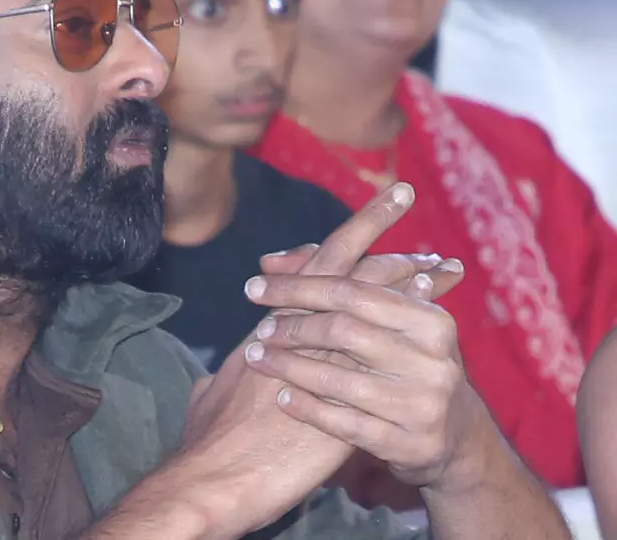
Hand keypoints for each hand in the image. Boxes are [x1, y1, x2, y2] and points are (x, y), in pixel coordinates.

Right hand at [148, 183, 423, 536]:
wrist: (216, 475)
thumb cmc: (211, 439)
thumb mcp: (214, 396)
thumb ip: (220, 380)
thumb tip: (216, 377)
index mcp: (268, 327)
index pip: (310, 269)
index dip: (343, 239)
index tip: (369, 218)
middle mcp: (298, 331)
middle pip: (345, 268)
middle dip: (378, 235)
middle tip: (407, 202)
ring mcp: (326, 356)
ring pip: (373, 301)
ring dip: (410, 279)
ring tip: (443, 261)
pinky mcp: (353, 382)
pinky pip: (390, 339)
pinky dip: (413, 322)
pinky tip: (438, 310)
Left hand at [244, 244, 489, 492]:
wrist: (452, 434)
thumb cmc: (404, 361)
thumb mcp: (388, 320)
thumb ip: (333, 284)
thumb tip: (268, 262)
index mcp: (431, 320)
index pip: (351, 292)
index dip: (297, 288)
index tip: (253, 288)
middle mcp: (434, 360)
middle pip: (343, 331)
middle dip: (292, 328)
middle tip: (258, 330)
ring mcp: (425, 405)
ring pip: (339, 380)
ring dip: (288, 367)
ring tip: (257, 359)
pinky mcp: (411, 444)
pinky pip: (345, 424)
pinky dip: (307, 408)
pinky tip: (281, 397)